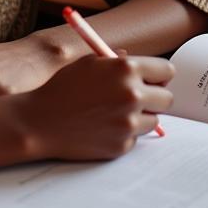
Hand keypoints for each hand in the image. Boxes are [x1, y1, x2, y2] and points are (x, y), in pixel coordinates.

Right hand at [13, 55, 174, 160]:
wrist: (40, 122)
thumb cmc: (63, 88)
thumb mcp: (89, 63)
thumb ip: (118, 61)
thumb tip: (138, 62)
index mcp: (126, 68)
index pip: (167, 71)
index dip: (159, 76)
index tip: (154, 80)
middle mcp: (132, 95)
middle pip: (167, 99)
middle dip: (155, 98)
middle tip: (140, 99)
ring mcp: (128, 123)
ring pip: (153, 121)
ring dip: (140, 117)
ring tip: (114, 113)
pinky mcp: (121, 146)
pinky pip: (135, 138)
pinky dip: (124, 134)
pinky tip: (102, 128)